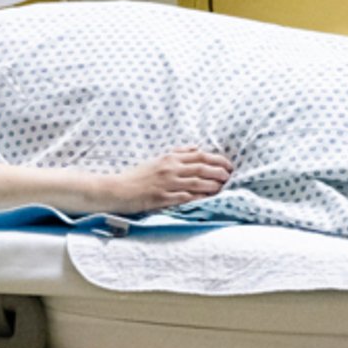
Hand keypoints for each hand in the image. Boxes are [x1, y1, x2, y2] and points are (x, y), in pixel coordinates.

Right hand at [100, 147, 233, 213]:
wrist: (118, 189)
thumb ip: (177, 153)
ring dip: (212, 185)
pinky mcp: (162, 198)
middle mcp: (170, 169)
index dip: (217, 159)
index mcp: (170, 158)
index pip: (199, 155)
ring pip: (196, 182)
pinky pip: (185, 197)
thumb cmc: (138, 175)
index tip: (228, 164)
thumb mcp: (157, 159)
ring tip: (223, 187)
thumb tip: (196, 148)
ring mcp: (166, 184)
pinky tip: (208, 200)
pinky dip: (198, 198)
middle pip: (201, 168)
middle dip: (219, 171)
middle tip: (230, 176)